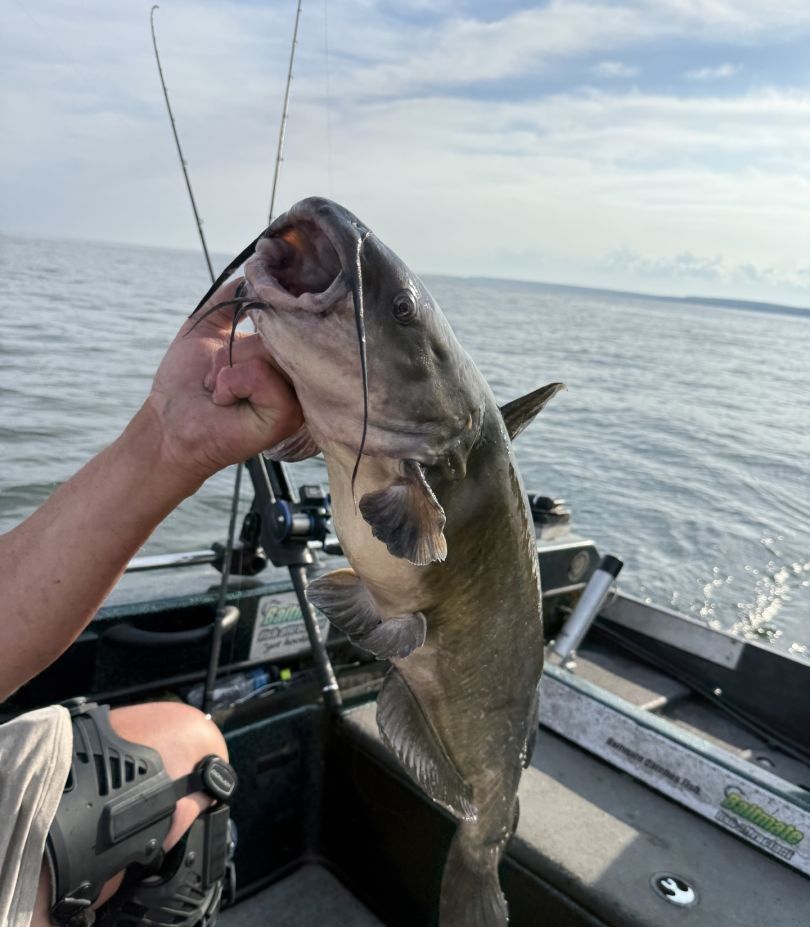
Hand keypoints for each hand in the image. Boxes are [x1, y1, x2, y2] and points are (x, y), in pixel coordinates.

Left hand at [142, 278, 302, 485]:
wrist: (168, 424)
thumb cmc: (185, 384)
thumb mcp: (204, 328)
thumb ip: (229, 300)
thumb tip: (252, 271)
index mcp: (283, 358)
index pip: (288, 318)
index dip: (267, 315)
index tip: (241, 326)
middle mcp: (296, 376)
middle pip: (280, 331)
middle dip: (235, 347)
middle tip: (217, 373)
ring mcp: (297, 397)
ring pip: (269, 351)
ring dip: (228, 366)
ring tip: (220, 388)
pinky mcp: (287, 416)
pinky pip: (261, 376)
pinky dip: (231, 383)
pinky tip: (224, 400)